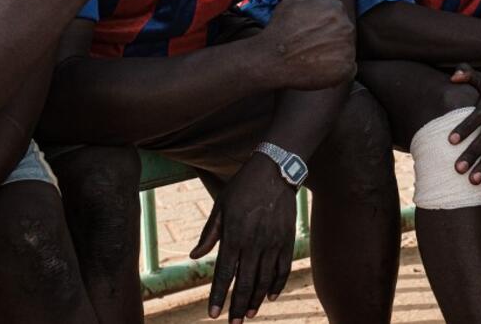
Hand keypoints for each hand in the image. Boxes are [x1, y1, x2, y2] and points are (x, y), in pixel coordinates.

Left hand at [190, 156, 297, 322]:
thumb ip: (209, 234)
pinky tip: (271, 296)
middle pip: (245, 283)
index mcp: (234, 235)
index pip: (224, 274)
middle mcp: (254, 243)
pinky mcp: (287, 240)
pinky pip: (282, 268)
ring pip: (265, 280)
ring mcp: (273, 243)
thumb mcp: (220, 206)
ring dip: (257, 300)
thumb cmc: (242, 187)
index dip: (218, 296)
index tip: (213, 315)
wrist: (274, 171)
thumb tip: (194, 256)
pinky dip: (277, 285)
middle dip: (238, 306)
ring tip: (249, 315)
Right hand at [259, 0, 355, 90]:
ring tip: (315, 61)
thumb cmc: (279, 31)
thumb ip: (312, 3)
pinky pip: (348, 70)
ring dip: (335, 57)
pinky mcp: (346, 68)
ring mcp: (348, 48)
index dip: (327, 28)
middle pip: (345, 35)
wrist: (272, 58)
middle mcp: (346, 26)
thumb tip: (320, 5)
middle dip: (333, 42)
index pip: (339, 18)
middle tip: (315, 50)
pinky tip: (320, 71)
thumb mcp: (292, 4)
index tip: (316, 36)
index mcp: (336, 8)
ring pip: (347, 52)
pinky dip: (337, 73)